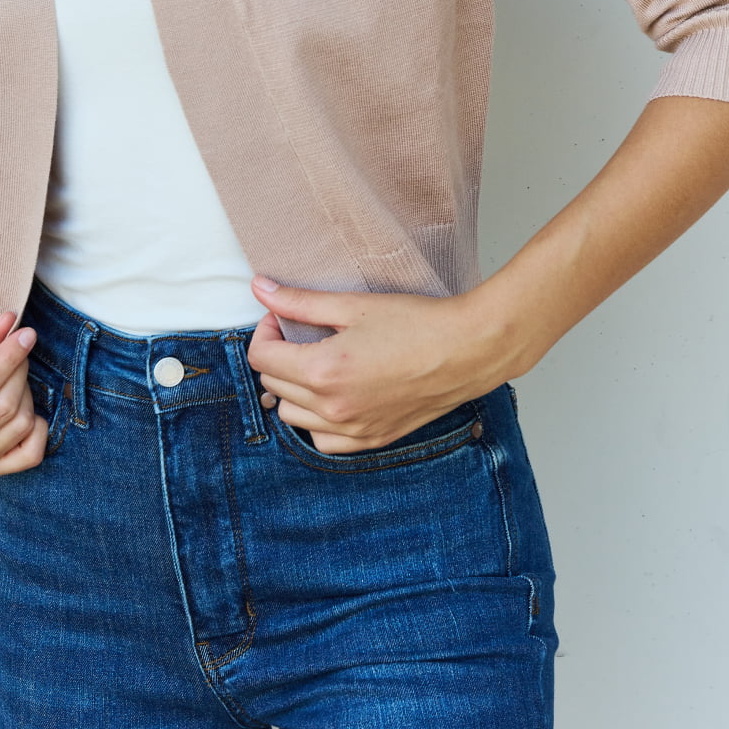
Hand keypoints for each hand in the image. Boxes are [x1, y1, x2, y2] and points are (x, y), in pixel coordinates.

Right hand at [0, 313, 49, 478]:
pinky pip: (30, 454)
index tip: (25, 335)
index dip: (9, 357)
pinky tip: (22, 408)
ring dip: (26, 394)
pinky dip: (37, 429)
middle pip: (4, 406)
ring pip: (21, 426)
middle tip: (15, 353)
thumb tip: (8, 324)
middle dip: (18, 372)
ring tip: (10, 380)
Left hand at [246, 276, 536, 453]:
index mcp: (324, 372)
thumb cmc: (417, 323)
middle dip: (278, 355)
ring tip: (316, 362)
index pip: (262, 358)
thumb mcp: (353, 305)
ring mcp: (353, 429)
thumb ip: (300, 302)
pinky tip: (333, 395)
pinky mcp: (372, 440)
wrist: (468, 350)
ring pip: (292, 416)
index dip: (265, 331)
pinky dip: (317, 420)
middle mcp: (333, 408)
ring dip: (293, 389)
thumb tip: (260, 289)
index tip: (281, 317)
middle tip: (300, 332)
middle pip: (273, 385)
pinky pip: (322, 440)